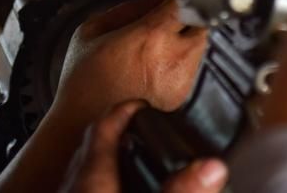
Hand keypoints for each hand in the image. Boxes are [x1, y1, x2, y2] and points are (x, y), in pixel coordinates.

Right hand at [45, 0, 207, 156]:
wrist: (80, 121)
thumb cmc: (82, 78)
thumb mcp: (94, 29)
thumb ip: (131, 7)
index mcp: (150, 36)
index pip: (186, 3)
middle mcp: (171, 59)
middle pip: (201, 25)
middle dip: (189, 20)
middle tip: (168, 24)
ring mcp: (179, 81)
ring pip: (199, 47)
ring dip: (186, 41)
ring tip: (157, 50)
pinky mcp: (180, 98)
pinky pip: (191, 69)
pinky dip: (181, 64)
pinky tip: (156, 69)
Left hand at [60, 101, 227, 192]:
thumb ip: (181, 189)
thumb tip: (212, 168)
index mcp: (92, 177)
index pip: (106, 122)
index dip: (128, 108)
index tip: (144, 103)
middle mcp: (74, 185)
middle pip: (95, 142)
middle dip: (122, 131)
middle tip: (145, 126)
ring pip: (87, 166)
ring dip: (111, 157)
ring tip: (135, 157)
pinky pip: (84, 187)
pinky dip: (103, 180)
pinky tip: (122, 186)